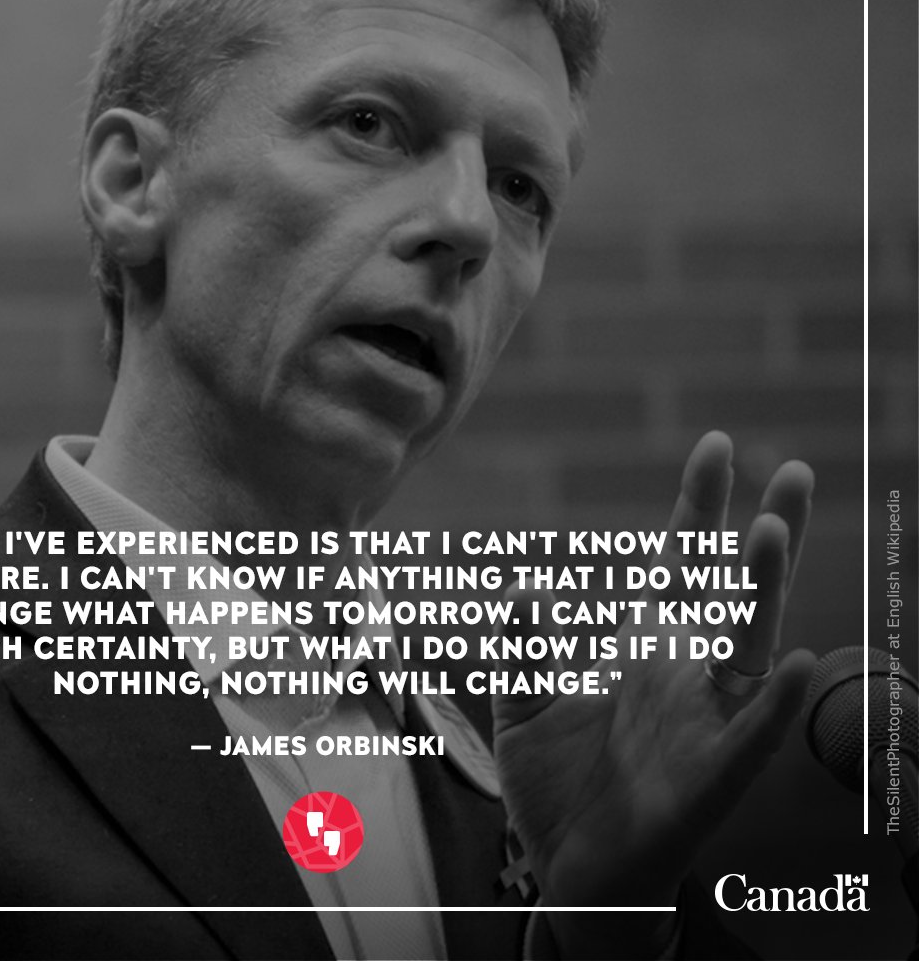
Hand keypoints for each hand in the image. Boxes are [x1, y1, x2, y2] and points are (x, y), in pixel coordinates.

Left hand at [492, 432, 813, 936]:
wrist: (569, 871)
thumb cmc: (556, 783)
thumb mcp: (523, 704)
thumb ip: (520, 647)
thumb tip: (526, 589)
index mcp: (645, 645)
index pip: (680, 561)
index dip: (698, 505)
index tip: (715, 445)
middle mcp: (684, 673)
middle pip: (733, 591)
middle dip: (763, 533)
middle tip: (794, 469)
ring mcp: (703, 722)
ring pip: (747, 648)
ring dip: (762, 592)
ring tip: (774, 533)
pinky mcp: (709, 777)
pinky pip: (750, 735)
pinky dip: (774, 703)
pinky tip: (796, 661)